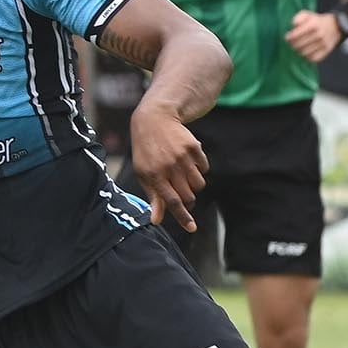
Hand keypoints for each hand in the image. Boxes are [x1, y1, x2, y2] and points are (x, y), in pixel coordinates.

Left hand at [129, 103, 207, 232]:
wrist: (154, 120)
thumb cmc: (146, 151)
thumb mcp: (143, 173)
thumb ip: (153, 197)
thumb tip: (156, 221)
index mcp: (153, 175)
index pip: (171, 201)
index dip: (182, 216)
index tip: (192, 228)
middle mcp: (169, 166)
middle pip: (188, 195)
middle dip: (188, 200)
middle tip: (182, 193)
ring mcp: (182, 156)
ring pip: (198, 184)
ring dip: (194, 185)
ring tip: (183, 175)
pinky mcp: (194, 147)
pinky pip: (204, 168)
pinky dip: (199, 169)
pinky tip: (188, 160)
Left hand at [284, 8, 345, 62]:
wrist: (336, 26)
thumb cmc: (317, 21)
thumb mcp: (307, 14)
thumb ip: (298, 18)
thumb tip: (293, 25)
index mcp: (313, 24)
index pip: (296, 35)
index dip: (289, 38)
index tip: (287, 37)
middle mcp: (319, 34)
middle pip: (299, 45)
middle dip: (292, 44)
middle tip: (291, 43)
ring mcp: (323, 43)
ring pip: (304, 53)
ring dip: (299, 51)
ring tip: (298, 47)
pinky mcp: (326, 51)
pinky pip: (313, 58)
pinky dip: (307, 56)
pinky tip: (306, 52)